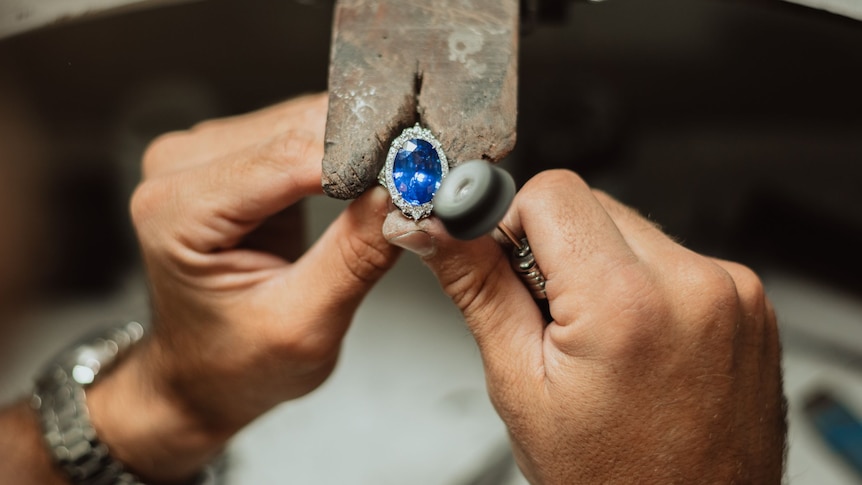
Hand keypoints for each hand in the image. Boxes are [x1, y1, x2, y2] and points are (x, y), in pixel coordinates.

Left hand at [87, 93, 400, 481]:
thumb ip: (352, 258)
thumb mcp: (304, 326)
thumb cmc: (235, 363)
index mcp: (176, 211)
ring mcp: (204, 156)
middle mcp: (180, 168)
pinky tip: (371, 176)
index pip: (285, 158)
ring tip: (401, 180)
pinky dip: (344, 152)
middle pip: (294, 130)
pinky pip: (300, 133)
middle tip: (420, 176)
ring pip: (302, 122)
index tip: (414, 172)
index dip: (358, 160)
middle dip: (363, 150)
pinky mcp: (233, 157)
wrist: (204, 373)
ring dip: (358, 147)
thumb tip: (400, 194)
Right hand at [384, 170, 785, 483]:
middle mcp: (693, 286)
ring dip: (603, 267)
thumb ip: (478, 289)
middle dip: (557, 250)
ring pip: (633, 228)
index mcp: (625, 304)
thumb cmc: (611, 479)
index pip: (553, 192)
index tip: (505, 259)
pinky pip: (676, 257)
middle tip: (554, 319)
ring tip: (602, 340)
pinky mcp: (750, 300)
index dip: (514, 222)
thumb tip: (437, 230)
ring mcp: (732, 291)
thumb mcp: (520, 386)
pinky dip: (647, 285)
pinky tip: (640, 341)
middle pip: (593, 205)